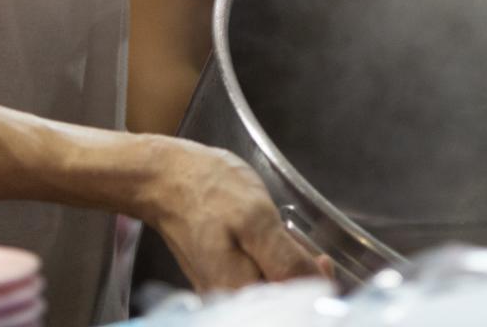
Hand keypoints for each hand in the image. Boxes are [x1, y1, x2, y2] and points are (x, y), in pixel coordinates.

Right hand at [134, 139, 322, 291]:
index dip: (316, 285)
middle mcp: (227, 303)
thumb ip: (287, 259)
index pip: (294, 308)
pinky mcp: (218, 280)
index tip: (322, 258)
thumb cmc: (208, 191)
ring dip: (283, 268)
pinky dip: (266, 262)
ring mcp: (221, 293)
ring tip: (274, 235)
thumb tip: (318, 284)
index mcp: (239, 293)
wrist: (164, 178)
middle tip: (293, 240)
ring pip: (270, 291)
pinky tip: (260, 240)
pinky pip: (254, 281)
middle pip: (281, 301)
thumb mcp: (256, 219)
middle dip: (298, 275)